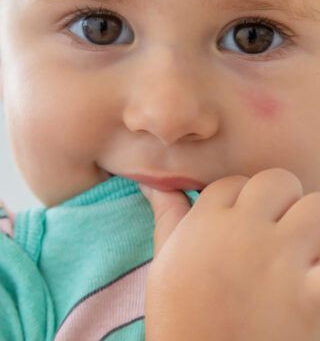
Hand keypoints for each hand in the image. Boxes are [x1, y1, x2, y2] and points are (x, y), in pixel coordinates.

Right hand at [140, 168, 319, 340]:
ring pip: (315, 207)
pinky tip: (314, 281)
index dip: (242, 200)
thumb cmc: (179, 317)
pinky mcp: (311, 295)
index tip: (242, 224)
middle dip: (281, 201)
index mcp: (207, 221)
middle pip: (278, 181)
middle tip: (277, 232)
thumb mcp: (164, 261)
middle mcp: (243, 232)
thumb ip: (167, 214)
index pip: (235, 183)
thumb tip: (151, 183)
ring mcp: (279, 261)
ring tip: (301, 254)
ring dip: (313, 227)